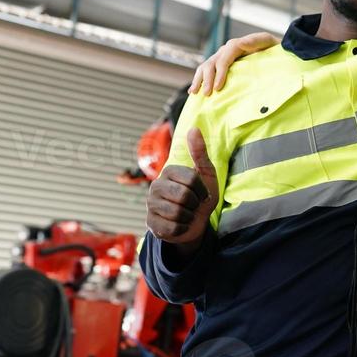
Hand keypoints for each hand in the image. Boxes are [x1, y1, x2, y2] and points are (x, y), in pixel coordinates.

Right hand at [145, 128, 219, 251]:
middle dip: (195, 203)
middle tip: (193, 205)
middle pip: (183, 195)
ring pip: (177, 212)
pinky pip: (171, 228)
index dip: (202, 190)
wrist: (197, 222)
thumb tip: (194, 128)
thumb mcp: (206, 174)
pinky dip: (182, 228)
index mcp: (169, 171)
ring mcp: (150, 205)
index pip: (191, 179)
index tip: (202, 193)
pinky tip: (179, 224)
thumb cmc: (201, 196)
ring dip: (188, 216)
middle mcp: (155, 186)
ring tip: (187, 214)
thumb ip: (200, 152)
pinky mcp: (150, 223)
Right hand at [189, 31, 278, 94]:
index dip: (219, 74)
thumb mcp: (267, 41)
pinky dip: (199, 80)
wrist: (274, 50)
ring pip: (205, 67)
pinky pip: (206, 71)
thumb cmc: (272, 47)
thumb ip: (255, 40)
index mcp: (235, 45)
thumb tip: (241, 43)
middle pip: (211, 64)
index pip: (223, 59)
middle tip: (207, 94)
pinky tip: (194, 91)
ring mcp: (221, 57)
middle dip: (207, 79)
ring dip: (199, 80)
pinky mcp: (220, 64)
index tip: (218, 88)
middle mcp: (225, 50)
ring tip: (195, 93)